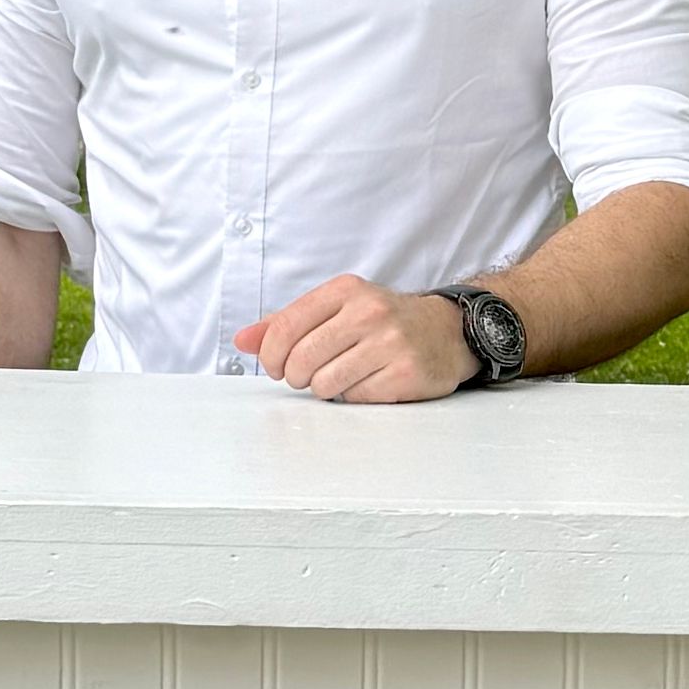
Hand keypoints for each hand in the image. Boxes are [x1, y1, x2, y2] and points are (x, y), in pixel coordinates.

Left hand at [234, 275, 472, 401]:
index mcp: (344, 290)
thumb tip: (242, 340)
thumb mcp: (336, 309)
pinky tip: (369, 381)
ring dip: (325, 388)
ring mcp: (390, 342)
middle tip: (308, 375)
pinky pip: (355, 398)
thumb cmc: (382, 322)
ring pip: (324, 383)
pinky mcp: (405, 373)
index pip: (284, 328)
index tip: (277, 366)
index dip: (271, 356)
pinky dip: (354, 396)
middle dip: (296, 376)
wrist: (447, 332)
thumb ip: (286, 323)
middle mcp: (368, 311)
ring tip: (342, 376)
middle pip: (301, 360)